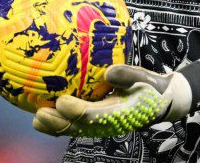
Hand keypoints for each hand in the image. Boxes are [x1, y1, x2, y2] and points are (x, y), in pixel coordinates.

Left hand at [32, 64, 193, 137]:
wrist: (162, 101)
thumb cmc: (153, 87)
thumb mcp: (146, 78)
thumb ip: (128, 75)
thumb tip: (108, 70)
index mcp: (119, 114)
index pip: (92, 115)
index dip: (75, 110)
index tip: (61, 101)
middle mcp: (108, 123)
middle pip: (78, 127)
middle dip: (57, 123)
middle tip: (39, 114)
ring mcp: (102, 125)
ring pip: (75, 128)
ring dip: (55, 125)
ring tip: (36, 119)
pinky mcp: (99, 121)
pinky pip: (78, 123)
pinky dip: (61, 120)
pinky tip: (46, 112)